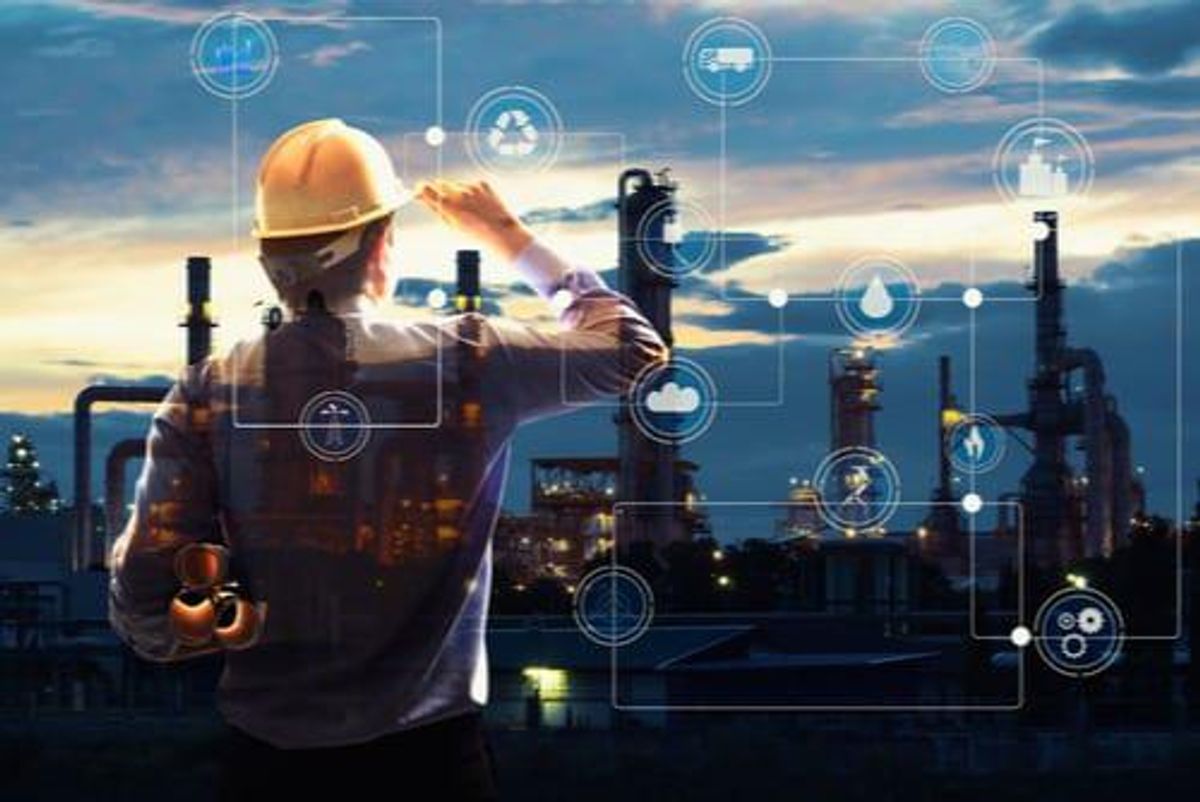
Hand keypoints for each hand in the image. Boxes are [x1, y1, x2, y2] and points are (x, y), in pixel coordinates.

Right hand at [416, 179, 533, 262]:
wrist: (503, 234)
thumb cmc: (476, 235)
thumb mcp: (452, 226)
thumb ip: (436, 209)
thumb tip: (423, 197)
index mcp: (448, 204)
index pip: (425, 188)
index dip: (421, 190)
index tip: (419, 193)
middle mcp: (459, 192)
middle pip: (440, 184)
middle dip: (439, 191)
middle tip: (446, 205)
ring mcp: (472, 186)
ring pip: (455, 184)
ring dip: (455, 193)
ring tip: (467, 210)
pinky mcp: (483, 184)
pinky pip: (470, 184)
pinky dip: (470, 192)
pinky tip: (478, 205)